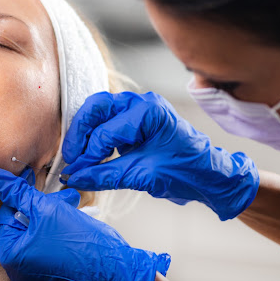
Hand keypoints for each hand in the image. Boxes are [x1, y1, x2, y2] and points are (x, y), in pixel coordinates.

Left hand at [0, 167, 170, 280]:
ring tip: (75, 206)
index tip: (39, 183)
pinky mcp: (53, 265)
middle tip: (64, 198)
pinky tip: (77, 218)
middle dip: (46, 205)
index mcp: (12, 253)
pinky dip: (63, 226)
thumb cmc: (81, 246)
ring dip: (57, 212)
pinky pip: (52, 239)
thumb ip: (20, 193)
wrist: (113, 267)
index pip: (8, 213)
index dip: (26, 195)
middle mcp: (21, 264)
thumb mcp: (47, 210)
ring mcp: (37, 266)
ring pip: (41, 227)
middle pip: (26, 220)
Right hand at [62, 91, 258, 220]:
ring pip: (99, 111)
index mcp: (148, 111)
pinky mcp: (134, 120)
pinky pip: (107, 122)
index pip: (106, 131)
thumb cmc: (186, 171)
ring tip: (77, 157)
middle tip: (70, 157)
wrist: (209, 175)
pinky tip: (91, 155)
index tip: (75, 172)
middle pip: (96, 107)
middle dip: (80, 133)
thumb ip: (106, 175)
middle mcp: (141, 103)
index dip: (88, 154)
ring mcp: (137, 109)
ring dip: (85, 133)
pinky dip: (96, 136)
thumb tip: (76, 178)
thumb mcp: (143, 175)